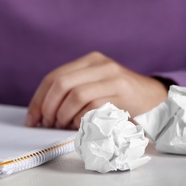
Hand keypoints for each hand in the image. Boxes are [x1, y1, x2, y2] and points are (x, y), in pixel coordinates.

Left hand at [25, 51, 167, 129]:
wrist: (154, 99)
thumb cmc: (118, 96)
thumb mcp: (94, 85)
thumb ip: (71, 90)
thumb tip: (40, 112)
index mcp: (88, 60)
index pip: (53, 77)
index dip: (38, 100)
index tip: (31, 119)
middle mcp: (99, 64)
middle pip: (61, 83)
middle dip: (47, 107)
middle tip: (46, 123)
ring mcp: (112, 77)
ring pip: (75, 95)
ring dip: (63, 115)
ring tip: (61, 125)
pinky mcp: (123, 93)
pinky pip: (93, 106)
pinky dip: (80, 119)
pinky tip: (78, 124)